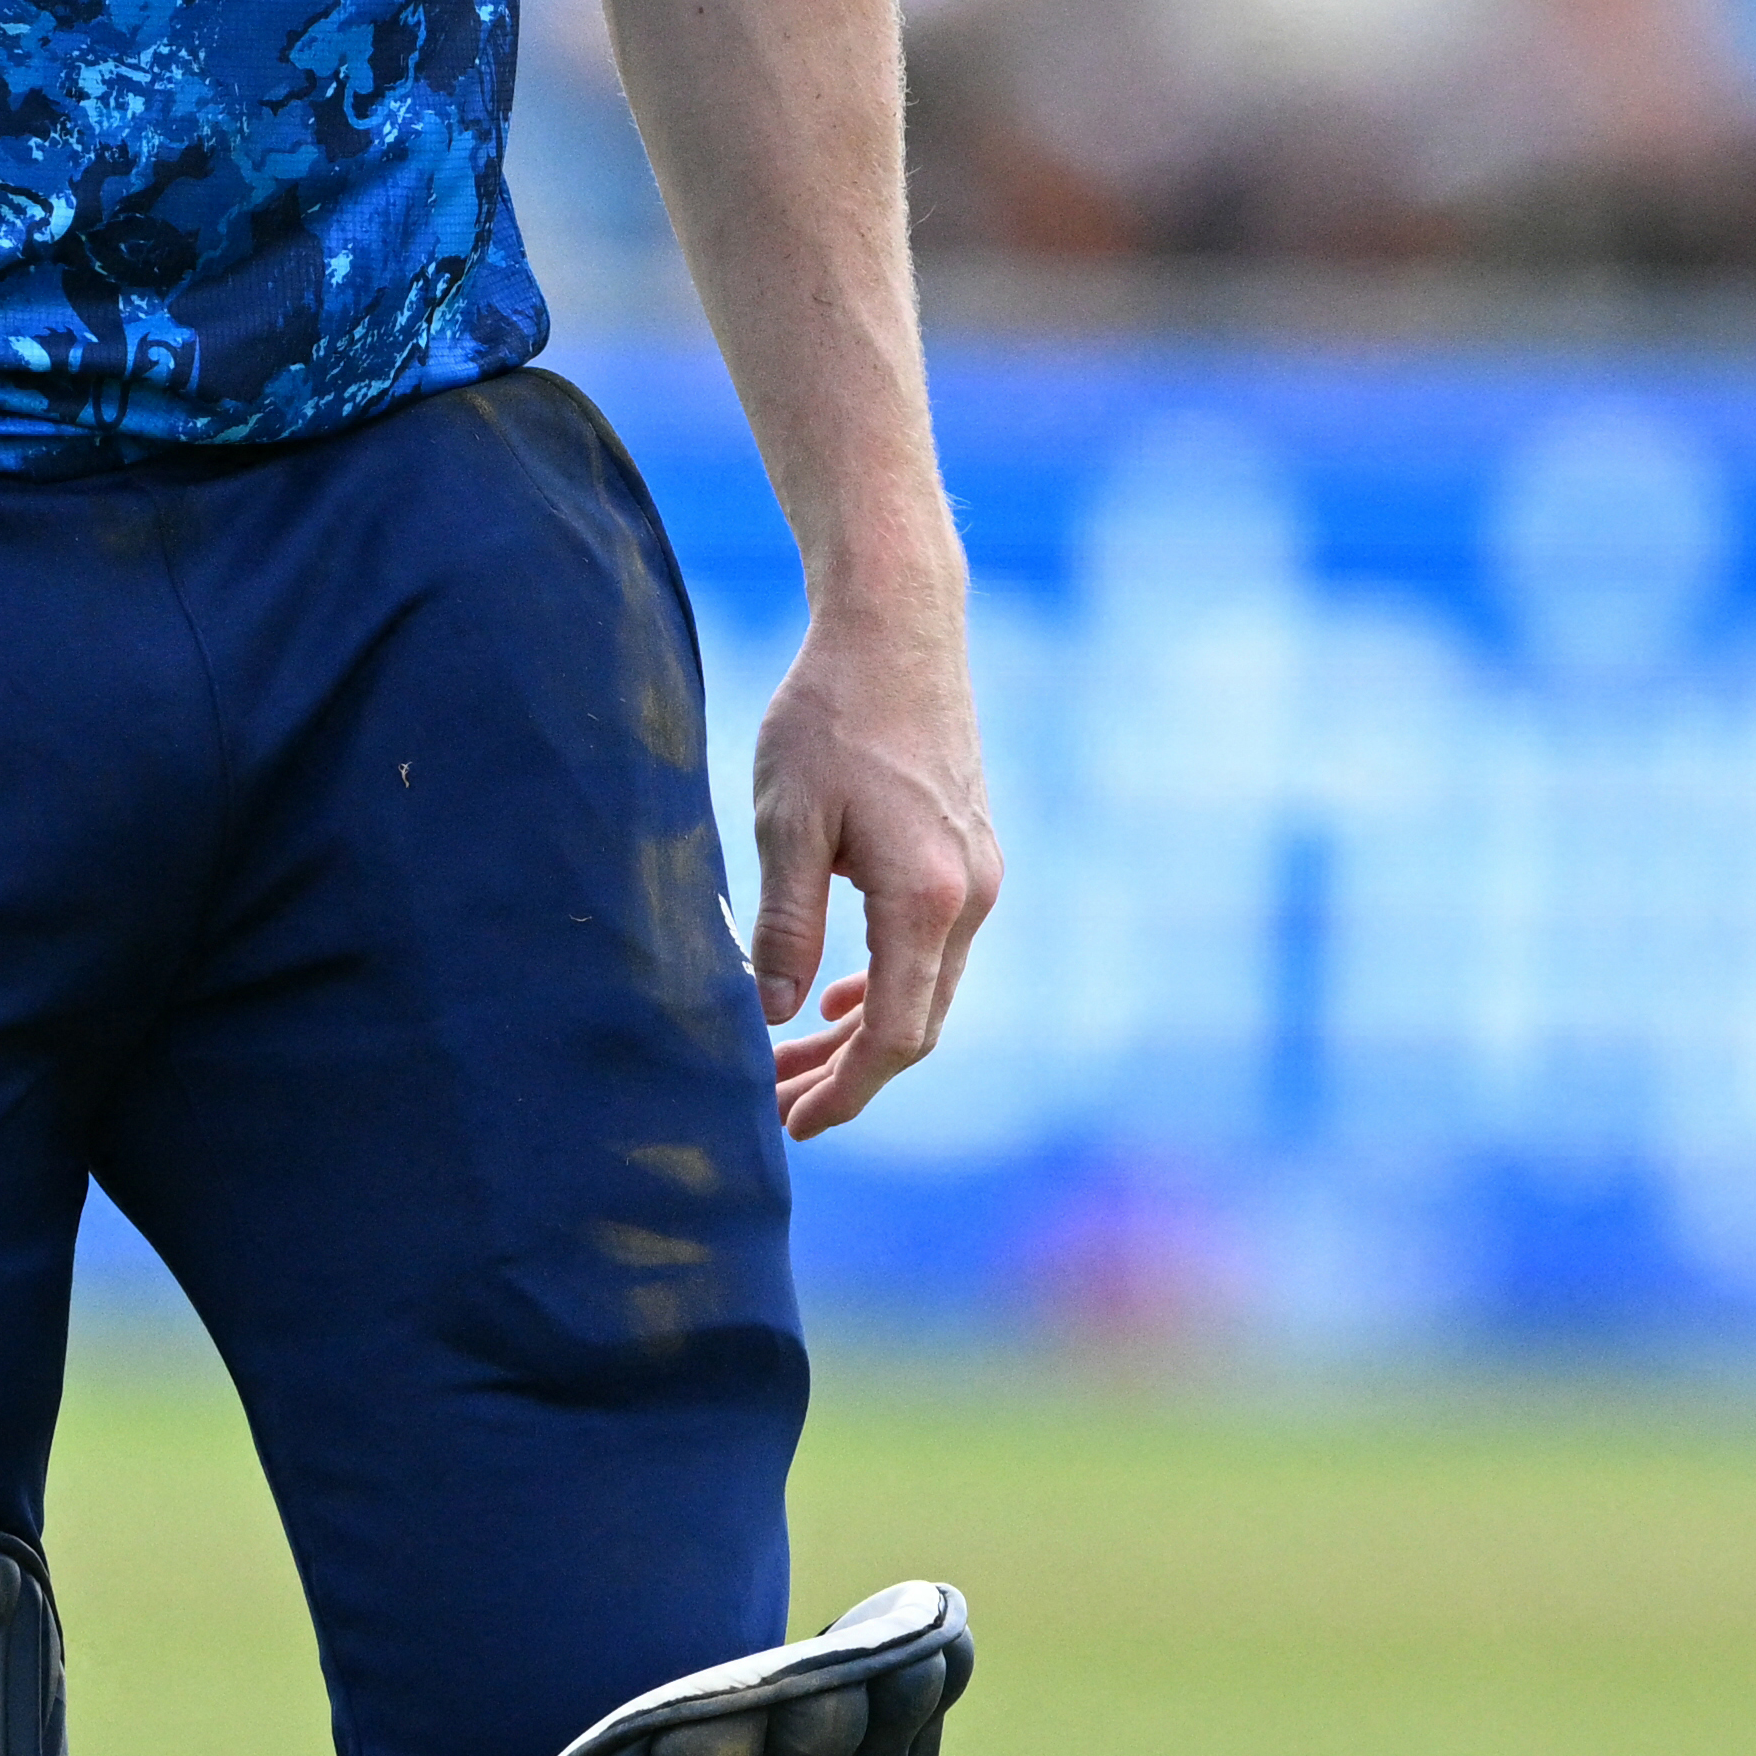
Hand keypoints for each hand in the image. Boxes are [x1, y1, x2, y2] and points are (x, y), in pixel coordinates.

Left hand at [743, 595, 991, 1139]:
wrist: (897, 629)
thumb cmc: (830, 716)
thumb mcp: (786, 821)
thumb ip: (784, 926)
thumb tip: (775, 1015)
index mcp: (927, 899)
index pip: (895, 1036)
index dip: (846, 1092)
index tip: (793, 1126)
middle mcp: (971, 897)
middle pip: (916, 1025)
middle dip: (847, 1076)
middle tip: (776, 1106)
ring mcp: (980, 875)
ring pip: (927, 989)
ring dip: (862, 1032)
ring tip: (791, 1059)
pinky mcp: (971, 853)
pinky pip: (935, 949)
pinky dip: (887, 984)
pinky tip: (838, 996)